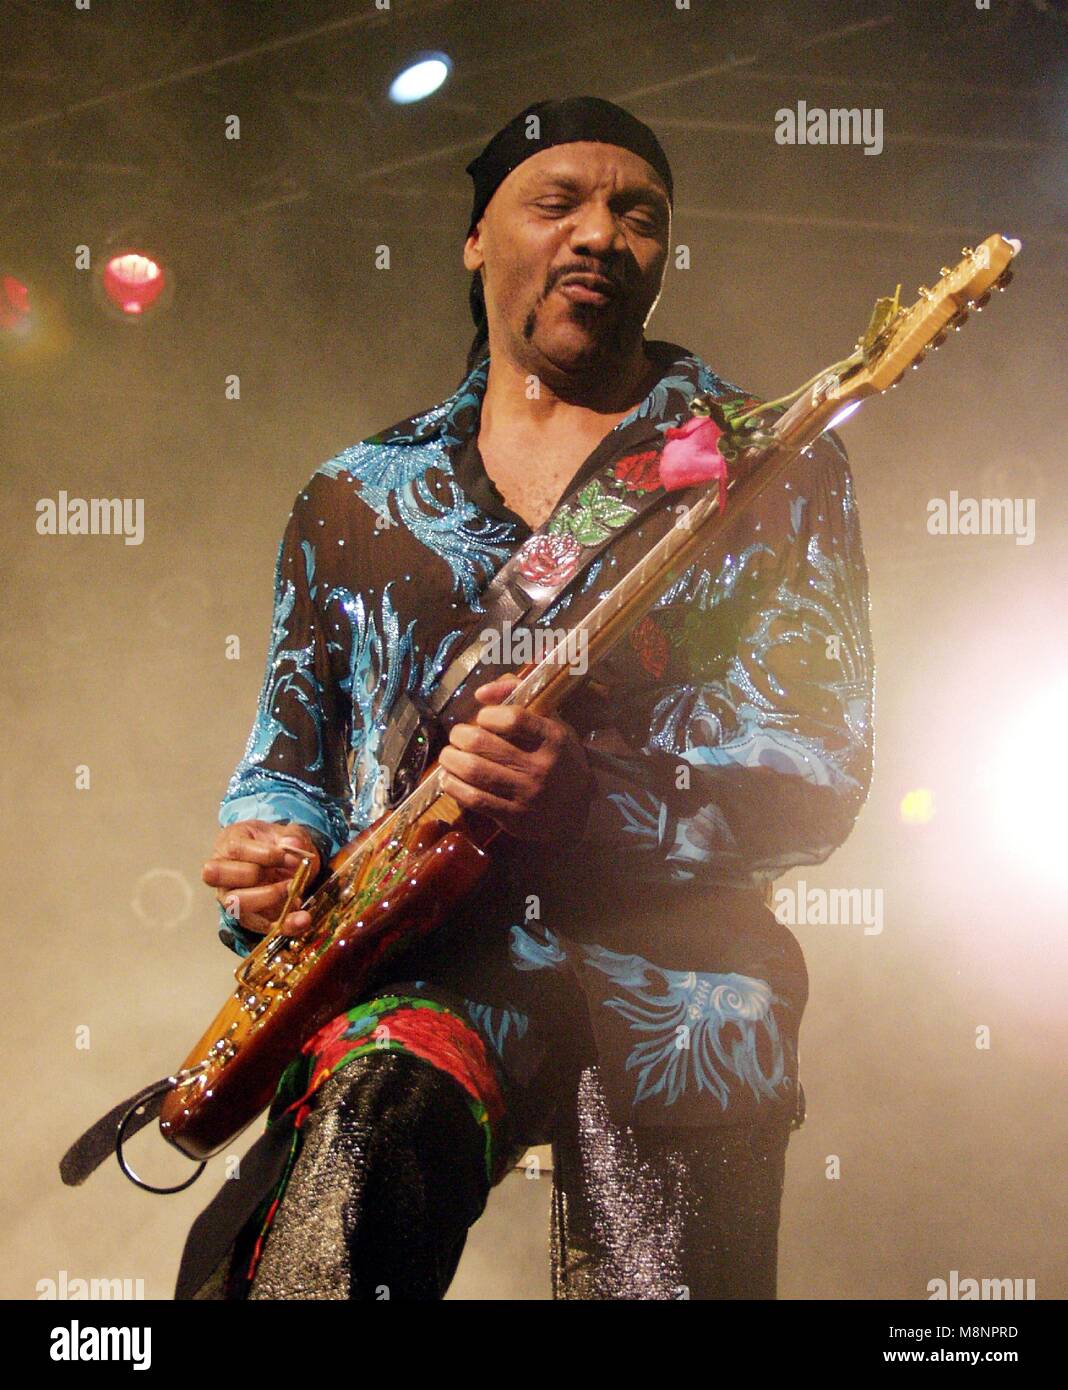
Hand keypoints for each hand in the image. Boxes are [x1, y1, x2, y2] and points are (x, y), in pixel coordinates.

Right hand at [202, 820, 320, 937]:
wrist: (283, 862)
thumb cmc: (276, 844)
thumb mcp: (286, 833)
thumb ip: (292, 837)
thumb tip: (293, 844)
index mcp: (229, 845)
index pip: (236, 850)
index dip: (265, 855)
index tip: (289, 857)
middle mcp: (222, 873)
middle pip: (224, 878)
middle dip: (258, 875)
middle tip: (290, 879)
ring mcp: (230, 897)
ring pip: (236, 904)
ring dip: (269, 900)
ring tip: (295, 896)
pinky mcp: (246, 917)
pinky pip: (257, 925)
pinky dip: (281, 925)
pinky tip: (300, 919)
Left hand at [437, 673, 596, 843]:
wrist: (579, 809)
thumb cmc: (558, 757)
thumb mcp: (551, 722)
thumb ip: (518, 696)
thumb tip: (481, 693)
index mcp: (552, 738)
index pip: (513, 718)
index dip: (488, 714)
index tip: (483, 717)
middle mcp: (541, 767)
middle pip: (482, 743)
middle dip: (459, 735)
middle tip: (458, 735)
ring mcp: (526, 794)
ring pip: (473, 771)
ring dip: (450, 759)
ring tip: (449, 754)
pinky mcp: (513, 817)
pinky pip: (473, 798)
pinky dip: (453, 785)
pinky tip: (449, 778)